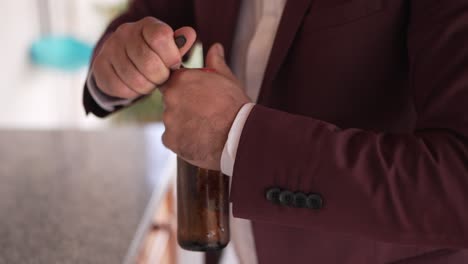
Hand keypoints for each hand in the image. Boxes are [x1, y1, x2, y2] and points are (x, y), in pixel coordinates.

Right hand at [92, 17, 195, 98]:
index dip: (171, 57)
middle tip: (162, 78)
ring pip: (135, 78)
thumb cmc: (154, 55)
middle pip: (149, 62)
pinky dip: (132, 92)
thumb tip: (189, 34)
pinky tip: (136, 86)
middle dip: (160, 77)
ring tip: (150, 83)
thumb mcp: (168, 49)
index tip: (173, 65)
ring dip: (147, 87)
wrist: (123, 61)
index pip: (161, 37)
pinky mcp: (100, 66)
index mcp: (147, 25)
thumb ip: (179, 44)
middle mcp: (126, 32)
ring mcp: (110, 48)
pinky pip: (120, 87)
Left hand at [161, 43, 250, 169]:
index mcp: (182, 80)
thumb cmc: (236, 107)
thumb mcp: (227, 79)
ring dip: (184, 125)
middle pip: (171, 102)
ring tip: (206, 129)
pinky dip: (183, 140)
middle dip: (184, 107)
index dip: (183, 89)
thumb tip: (215, 48)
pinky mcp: (170, 140)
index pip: (171, 81)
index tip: (194, 96)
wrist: (240, 135)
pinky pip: (173, 139)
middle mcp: (171, 98)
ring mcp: (169, 121)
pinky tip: (200, 140)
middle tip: (204, 114)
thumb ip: (215, 62)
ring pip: (172, 122)